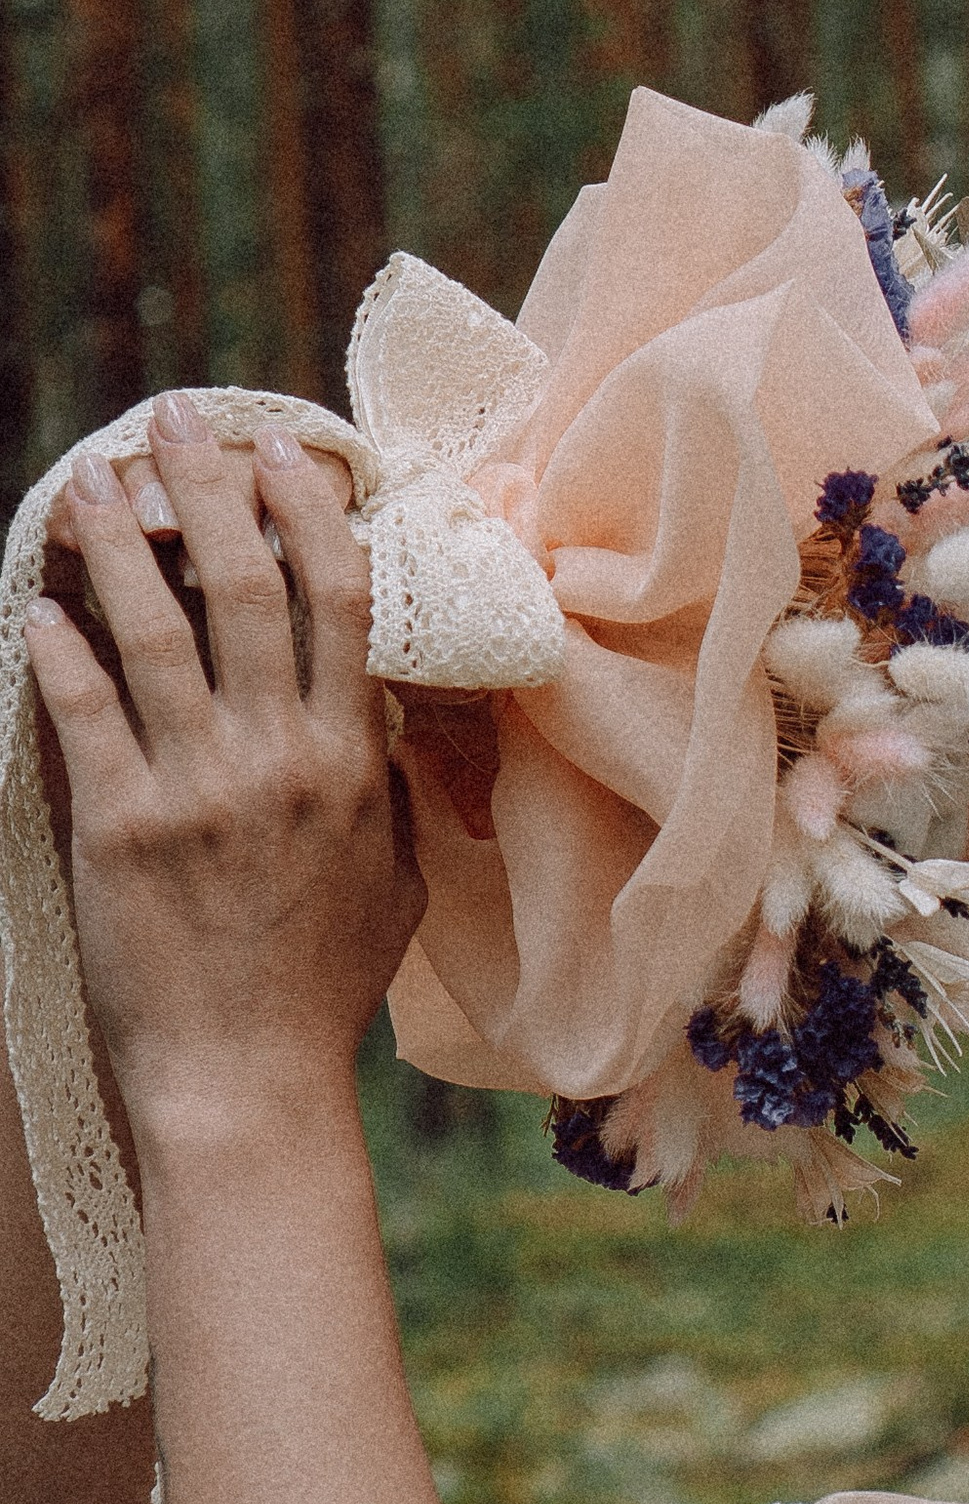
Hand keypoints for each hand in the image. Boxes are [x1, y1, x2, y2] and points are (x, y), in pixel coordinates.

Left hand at [23, 394, 422, 1142]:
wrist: (248, 1080)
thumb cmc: (320, 989)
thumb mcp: (394, 883)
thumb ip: (386, 790)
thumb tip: (378, 720)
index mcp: (350, 763)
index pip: (341, 602)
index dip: (309, 513)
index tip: (284, 453)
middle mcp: (282, 760)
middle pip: (248, 587)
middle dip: (211, 491)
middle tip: (177, 423)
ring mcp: (201, 791)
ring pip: (157, 633)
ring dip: (119, 546)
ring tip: (90, 484)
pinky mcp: (121, 830)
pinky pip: (85, 714)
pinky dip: (61, 651)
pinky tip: (39, 606)